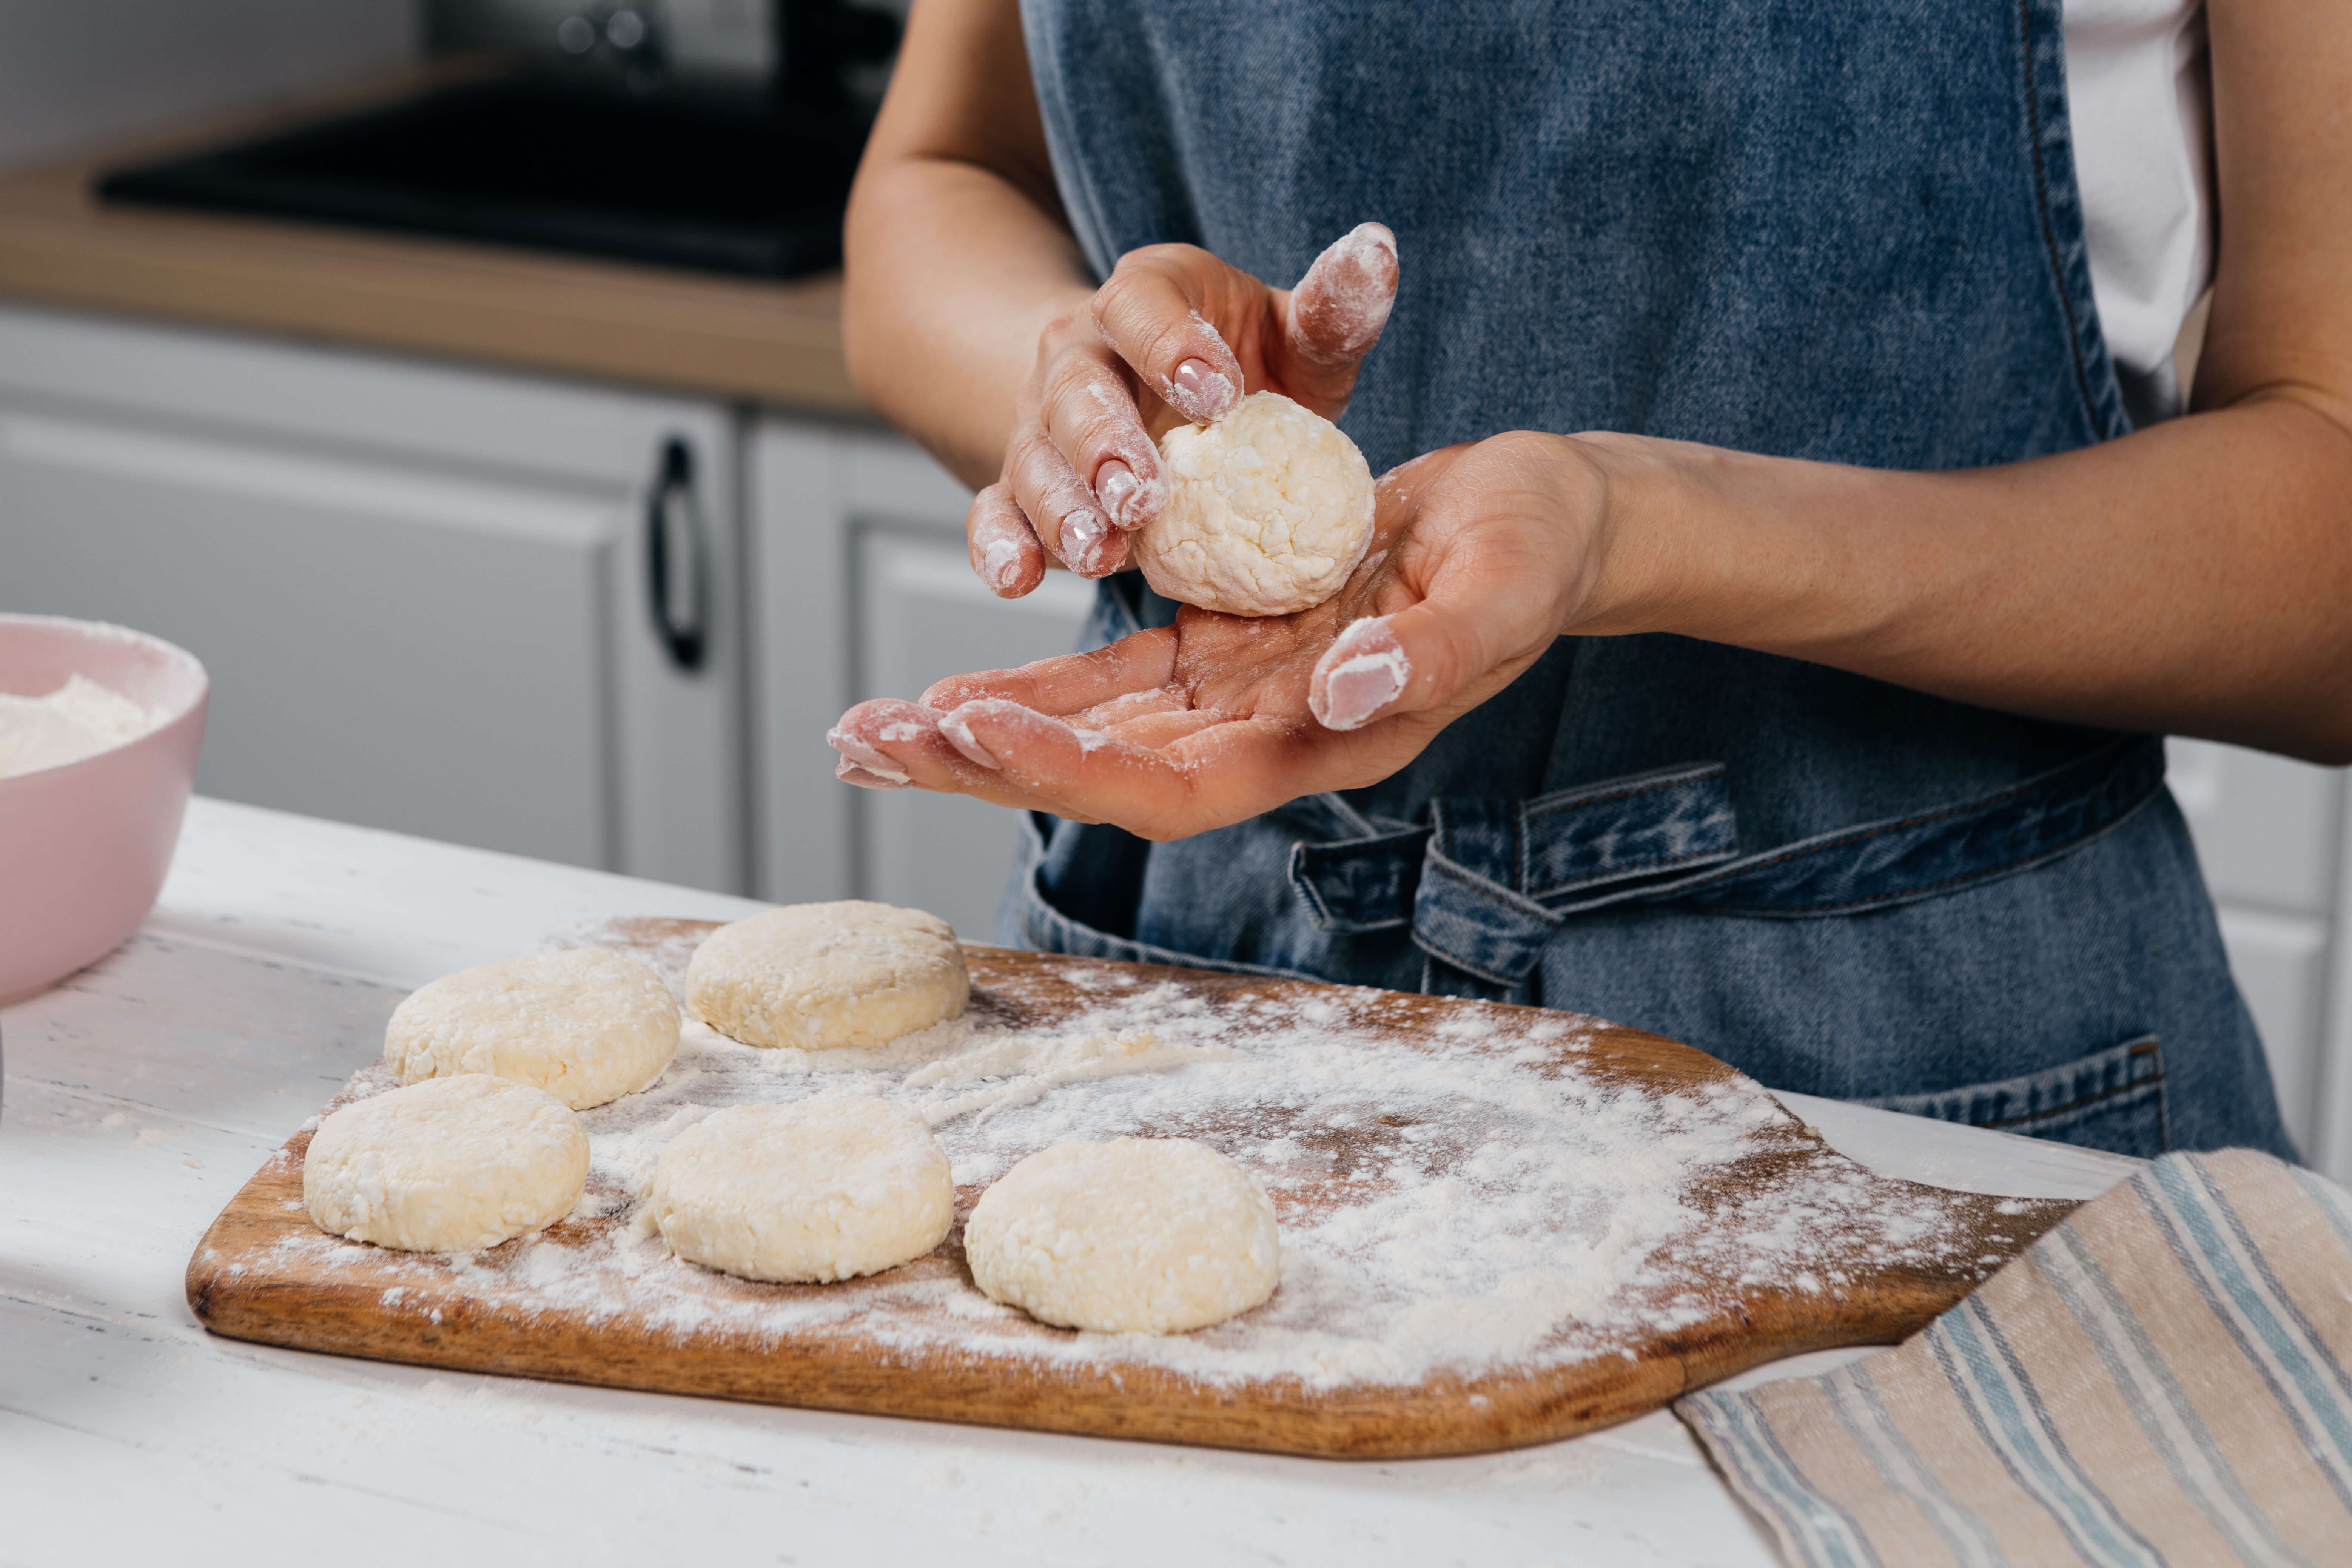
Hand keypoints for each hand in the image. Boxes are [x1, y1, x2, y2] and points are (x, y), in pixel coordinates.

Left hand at [833, 432, 1610, 838]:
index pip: (1171, 785)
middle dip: (981, 761)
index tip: (971, 730)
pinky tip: (956, 690)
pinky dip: (1034, 687)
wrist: (1544, 520)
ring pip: (1089, 733)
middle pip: (1101, 773)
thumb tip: (1336, 698)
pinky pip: (1113, 682)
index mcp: (1323, 742)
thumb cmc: (1536, 550)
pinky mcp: (1225, 643)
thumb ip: (1426, 657)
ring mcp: (1238, 695)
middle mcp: (1265, 736)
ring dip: (982, 734)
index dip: (1068, 767)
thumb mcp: (1501, 589)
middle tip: (862, 740)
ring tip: (871, 728)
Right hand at [966, 223, 1400, 596]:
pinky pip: (996, 512)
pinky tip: (1017, 579)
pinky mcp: (1025, 487)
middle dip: (1103, 444)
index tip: (1218, 395)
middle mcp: (1081, 353)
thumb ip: (1333, 310)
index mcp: (1146, 298)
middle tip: (1141, 494)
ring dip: (1062, 508)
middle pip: (1077, 390)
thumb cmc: (1249, 370)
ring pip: (1034, 459)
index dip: (1171, 345)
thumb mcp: (1298, 340)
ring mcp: (1043, 424)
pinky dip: (999, 546)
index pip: (1141, 305)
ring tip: (1099, 553)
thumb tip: (1377, 248)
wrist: (1171, 406)